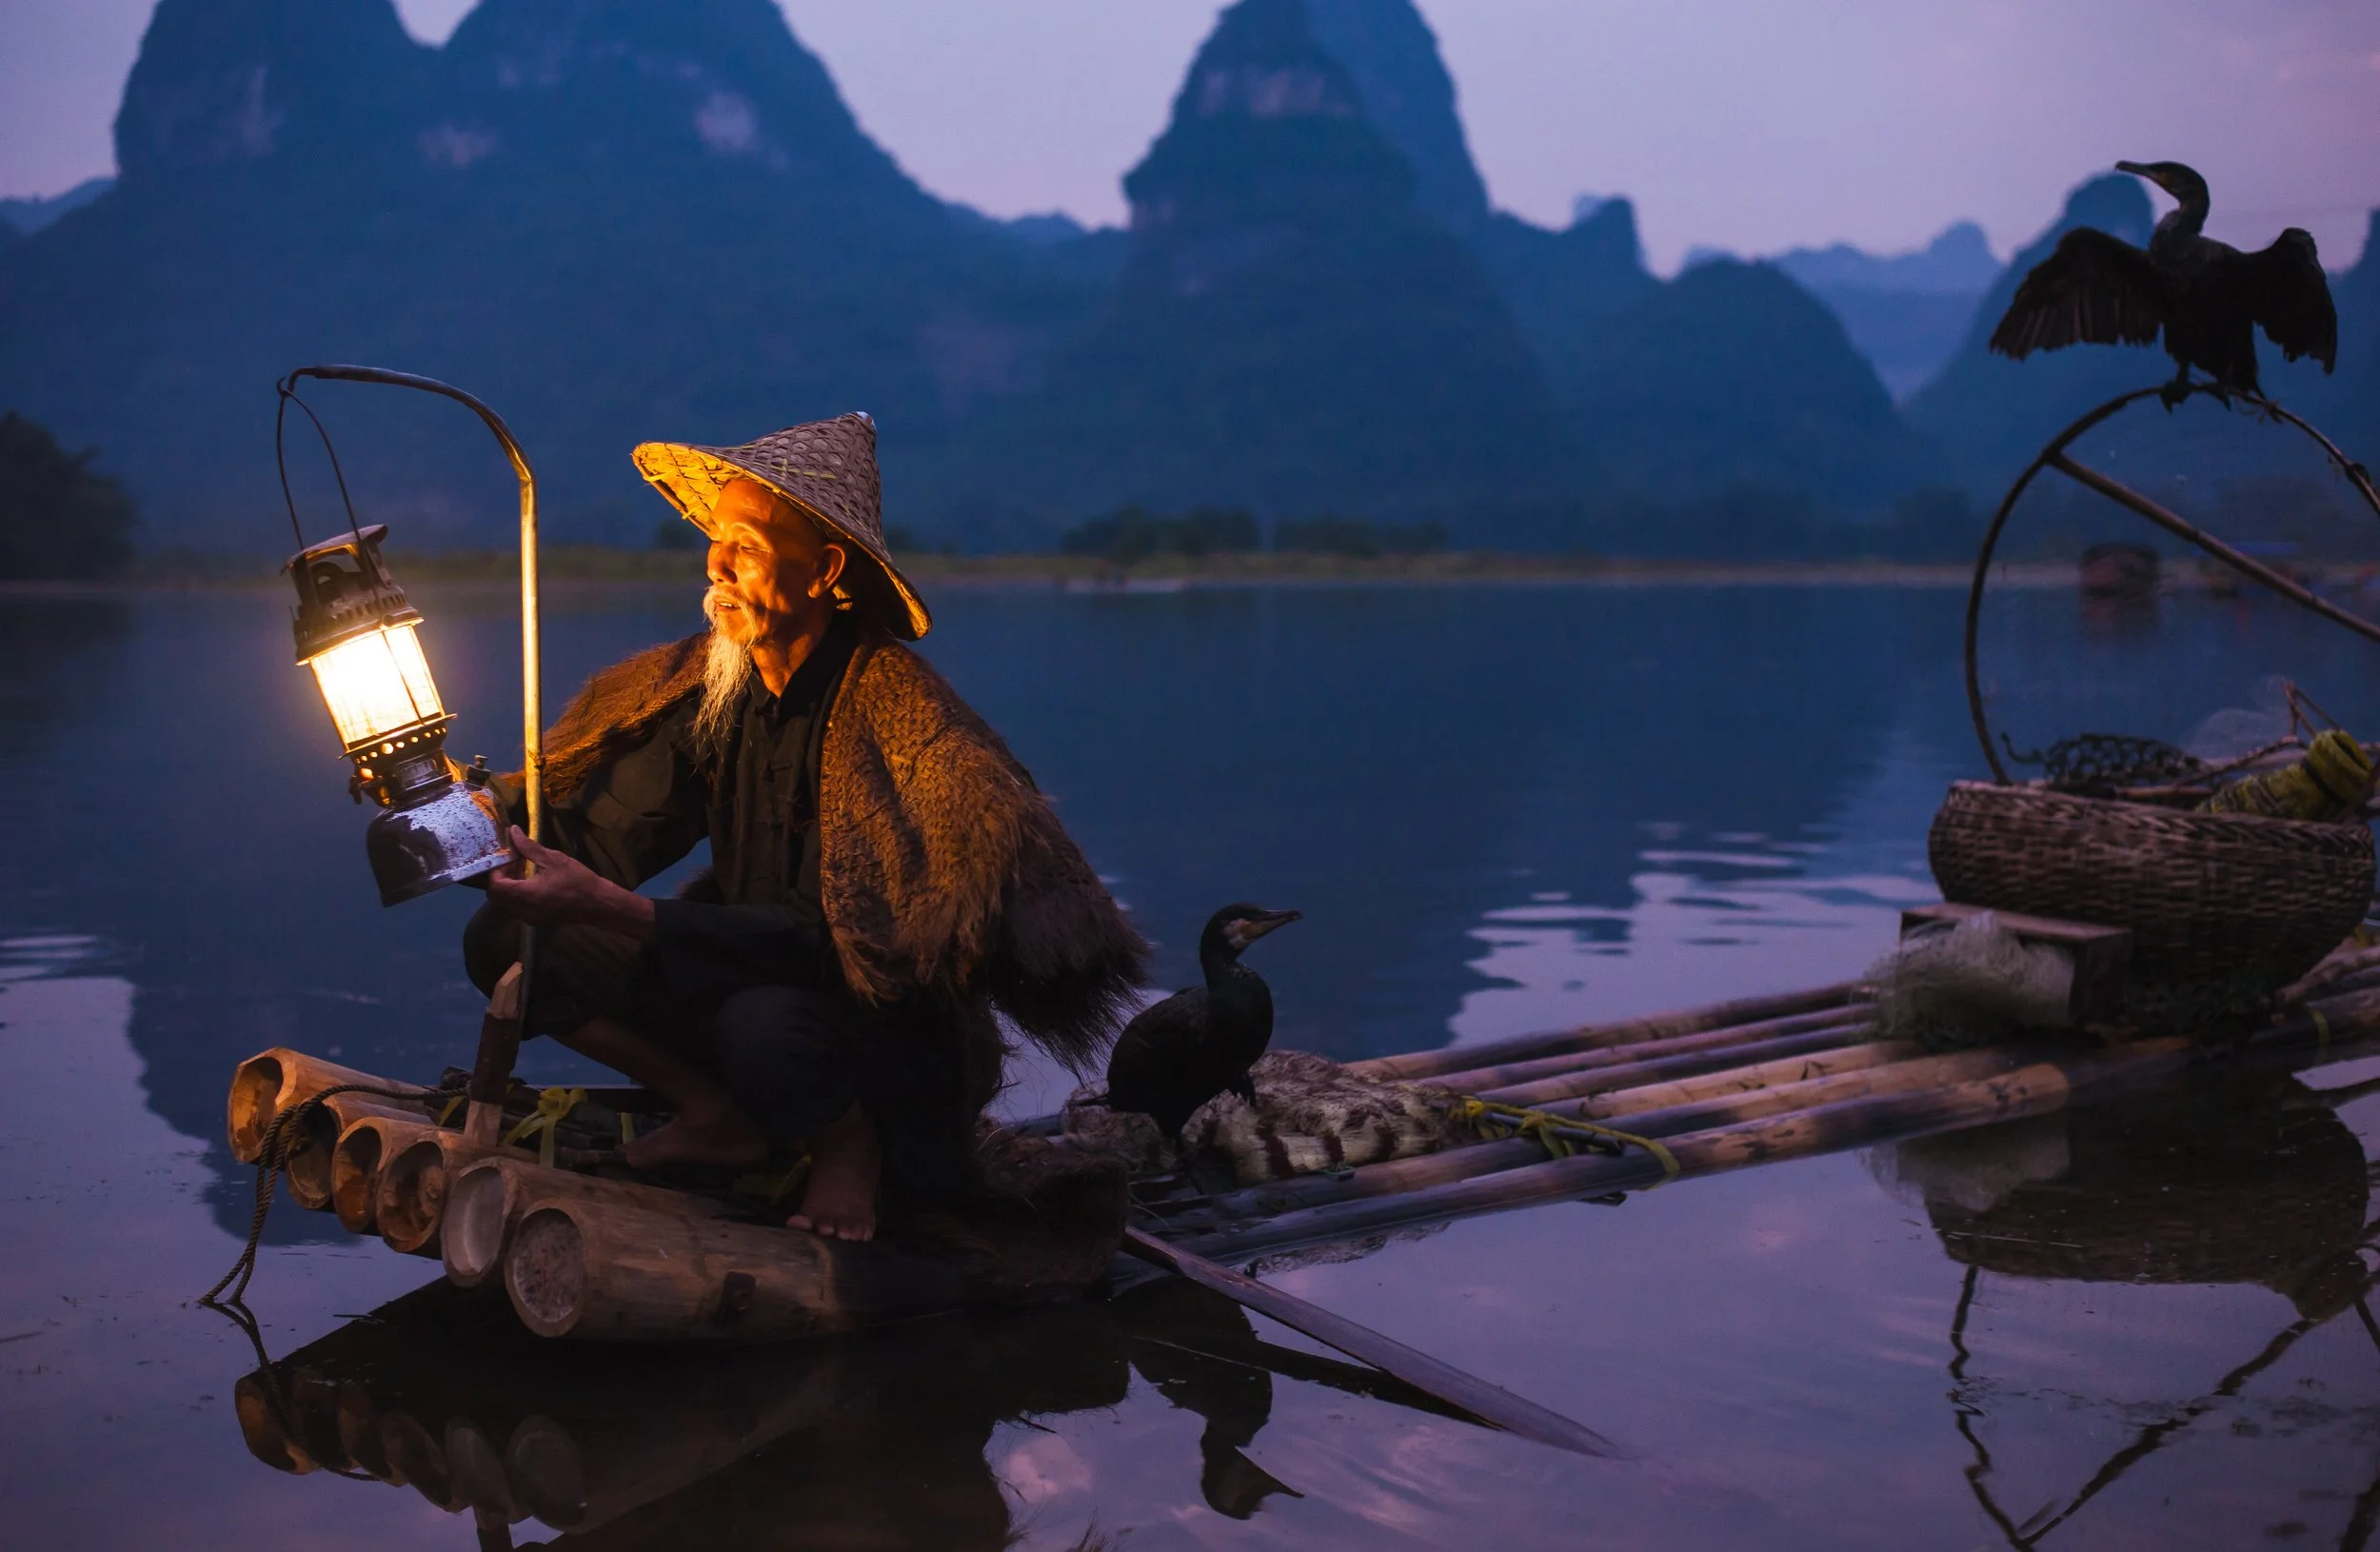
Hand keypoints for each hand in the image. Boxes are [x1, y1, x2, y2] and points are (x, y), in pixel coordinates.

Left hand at [486, 827, 656, 937]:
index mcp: (528, 895)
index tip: (511, 859)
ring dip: (509, 887)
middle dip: (501, 878)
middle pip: (497, 896)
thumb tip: (512, 831)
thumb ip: (529, 847)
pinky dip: (518, 895)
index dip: (497, 870)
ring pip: (506, 903)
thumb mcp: (554, 859)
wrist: (599, 904)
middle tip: (515, 864)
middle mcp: (524, 910)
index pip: (496, 886)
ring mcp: (530, 918)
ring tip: (525, 871)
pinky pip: (517, 908)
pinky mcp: (536, 920)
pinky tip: (533, 883)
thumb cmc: (579, 880)